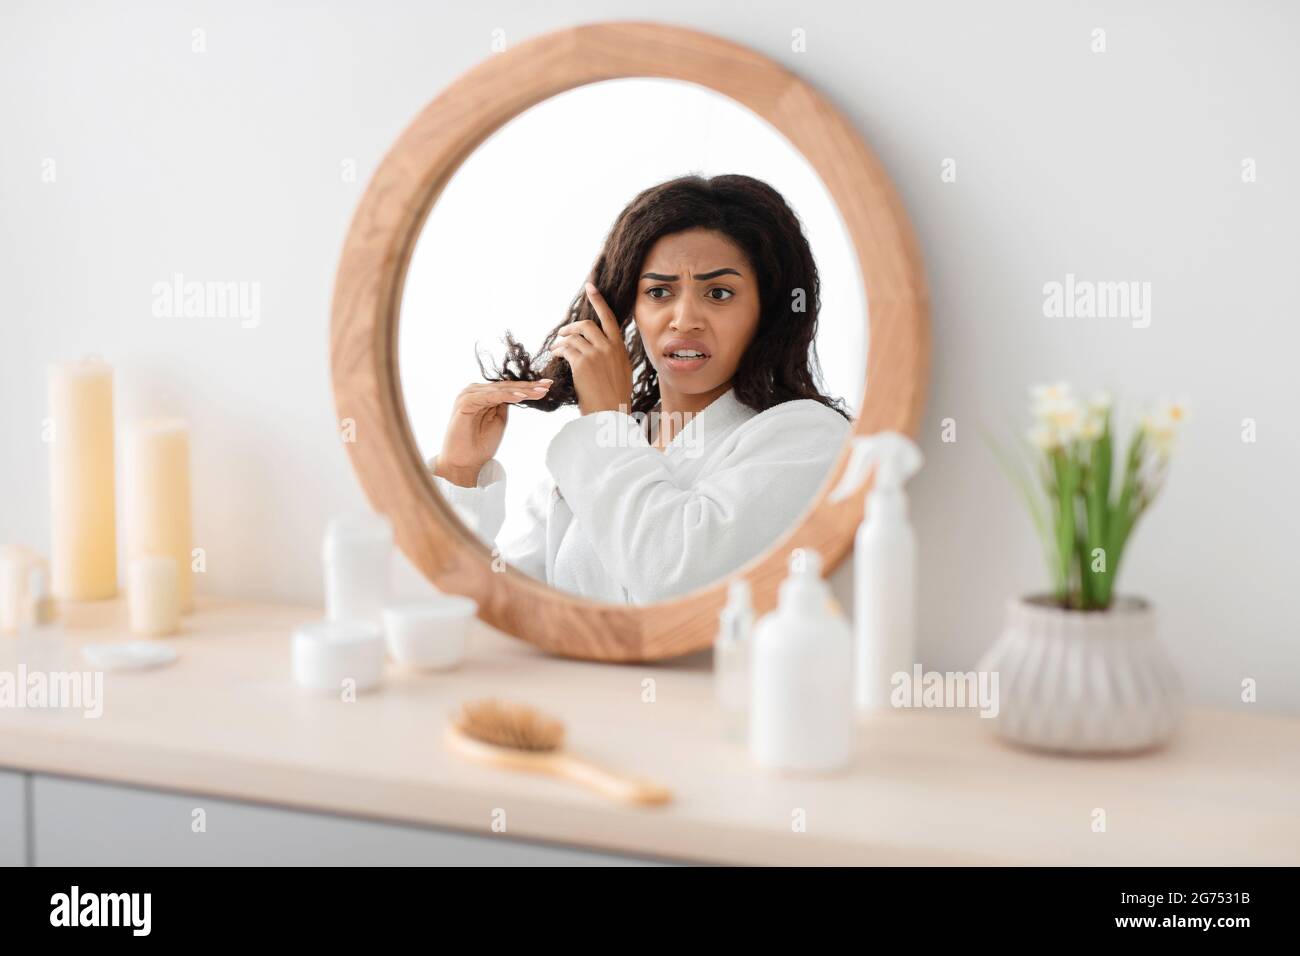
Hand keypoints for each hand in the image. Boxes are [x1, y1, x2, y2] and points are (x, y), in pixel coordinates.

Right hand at [435, 379, 550, 486]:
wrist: (463, 463)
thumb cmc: (479, 445)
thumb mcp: (498, 421)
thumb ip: (505, 406)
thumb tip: (519, 393)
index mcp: (482, 395)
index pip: (508, 388)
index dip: (527, 388)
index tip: (547, 387)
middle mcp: (474, 391)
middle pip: (506, 386)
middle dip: (528, 386)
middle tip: (548, 385)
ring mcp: (469, 395)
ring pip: (500, 389)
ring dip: (520, 390)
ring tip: (539, 391)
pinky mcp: (465, 403)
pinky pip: (490, 396)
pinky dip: (506, 396)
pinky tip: (521, 397)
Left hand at [550, 282, 633, 415]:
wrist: (610, 414)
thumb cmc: (614, 398)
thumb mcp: (622, 372)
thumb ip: (613, 356)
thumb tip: (603, 348)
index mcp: (620, 348)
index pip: (609, 318)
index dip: (598, 301)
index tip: (590, 287)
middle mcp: (609, 347)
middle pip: (585, 325)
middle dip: (570, 327)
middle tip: (562, 334)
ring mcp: (595, 354)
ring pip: (573, 337)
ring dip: (561, 341)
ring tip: (555, 349)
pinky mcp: (582, 363)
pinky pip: (565, 349)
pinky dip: (558, 351)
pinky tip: (555, 357)